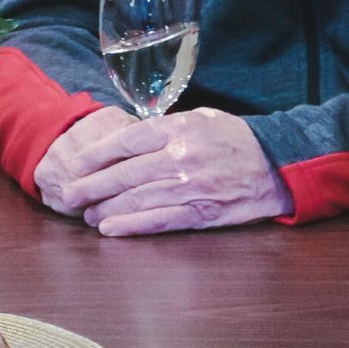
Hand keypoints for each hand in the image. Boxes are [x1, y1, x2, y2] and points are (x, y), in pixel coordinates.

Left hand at [51, 107, 292, 235]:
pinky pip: (159, 221)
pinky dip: (131, 227)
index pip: (126, 141)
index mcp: (180, 129)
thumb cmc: (238, 139)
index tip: (76, 164)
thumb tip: (128, 138)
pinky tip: (110, 229)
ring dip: (105, 210)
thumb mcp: (203, 118)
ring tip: (86, 214)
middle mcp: (182, 157)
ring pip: (136, 200)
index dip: (96, 154)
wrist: (279, 165)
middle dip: (91, 186)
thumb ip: (167, 127)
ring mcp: (191, 187)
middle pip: (125, 173)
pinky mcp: (201, 213)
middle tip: (69, 195)